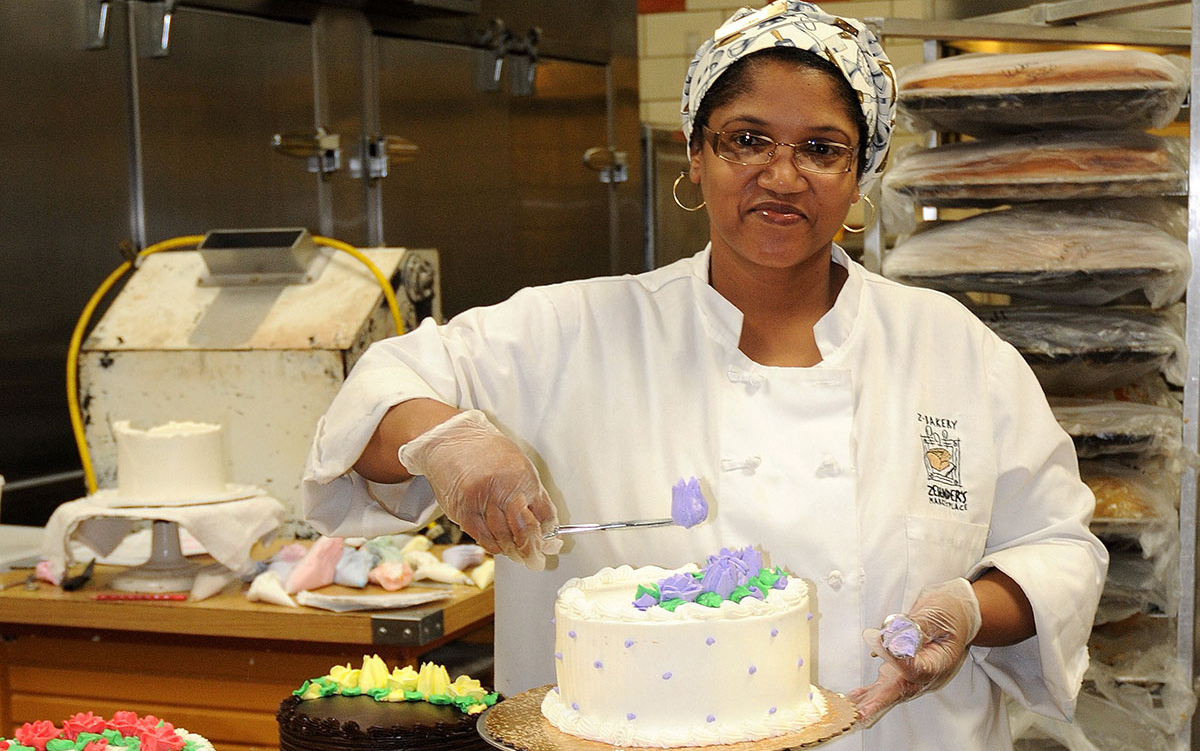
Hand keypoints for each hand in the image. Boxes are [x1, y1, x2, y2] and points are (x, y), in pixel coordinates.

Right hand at [398, 410, 561, 569]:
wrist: (450, 442)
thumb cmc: (488, 453)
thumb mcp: (520, 468)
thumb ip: (533, 498)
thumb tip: (548, 529)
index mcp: (522, 477)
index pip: (544, 516)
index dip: (549, 536)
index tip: (552, 546)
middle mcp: (502, 490)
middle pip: (524, 532)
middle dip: (533, 552)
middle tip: (536, 562)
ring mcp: (481, 501)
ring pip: (503, 539)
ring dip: (513, 552)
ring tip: (519, 556)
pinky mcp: (462, 511)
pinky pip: (483, 538)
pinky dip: (494, 546)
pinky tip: (500, 546)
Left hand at [848, 578, 981, 726]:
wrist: (956, 615)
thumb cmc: (949, 614)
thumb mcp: (937, 615)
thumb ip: (916, 627)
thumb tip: (894, 636)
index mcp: (939, 662)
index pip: (915, 668)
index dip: (897, 658)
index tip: (880, 642)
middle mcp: (926, 674)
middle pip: (901, 691)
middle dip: (880, 702)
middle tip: (863, 712)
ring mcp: (912, 675)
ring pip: (890, 693)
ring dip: (871, 701)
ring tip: (853, 710)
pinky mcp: (900, 671)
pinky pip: (884, 686)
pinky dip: (869, 692)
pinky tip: (854, 698)